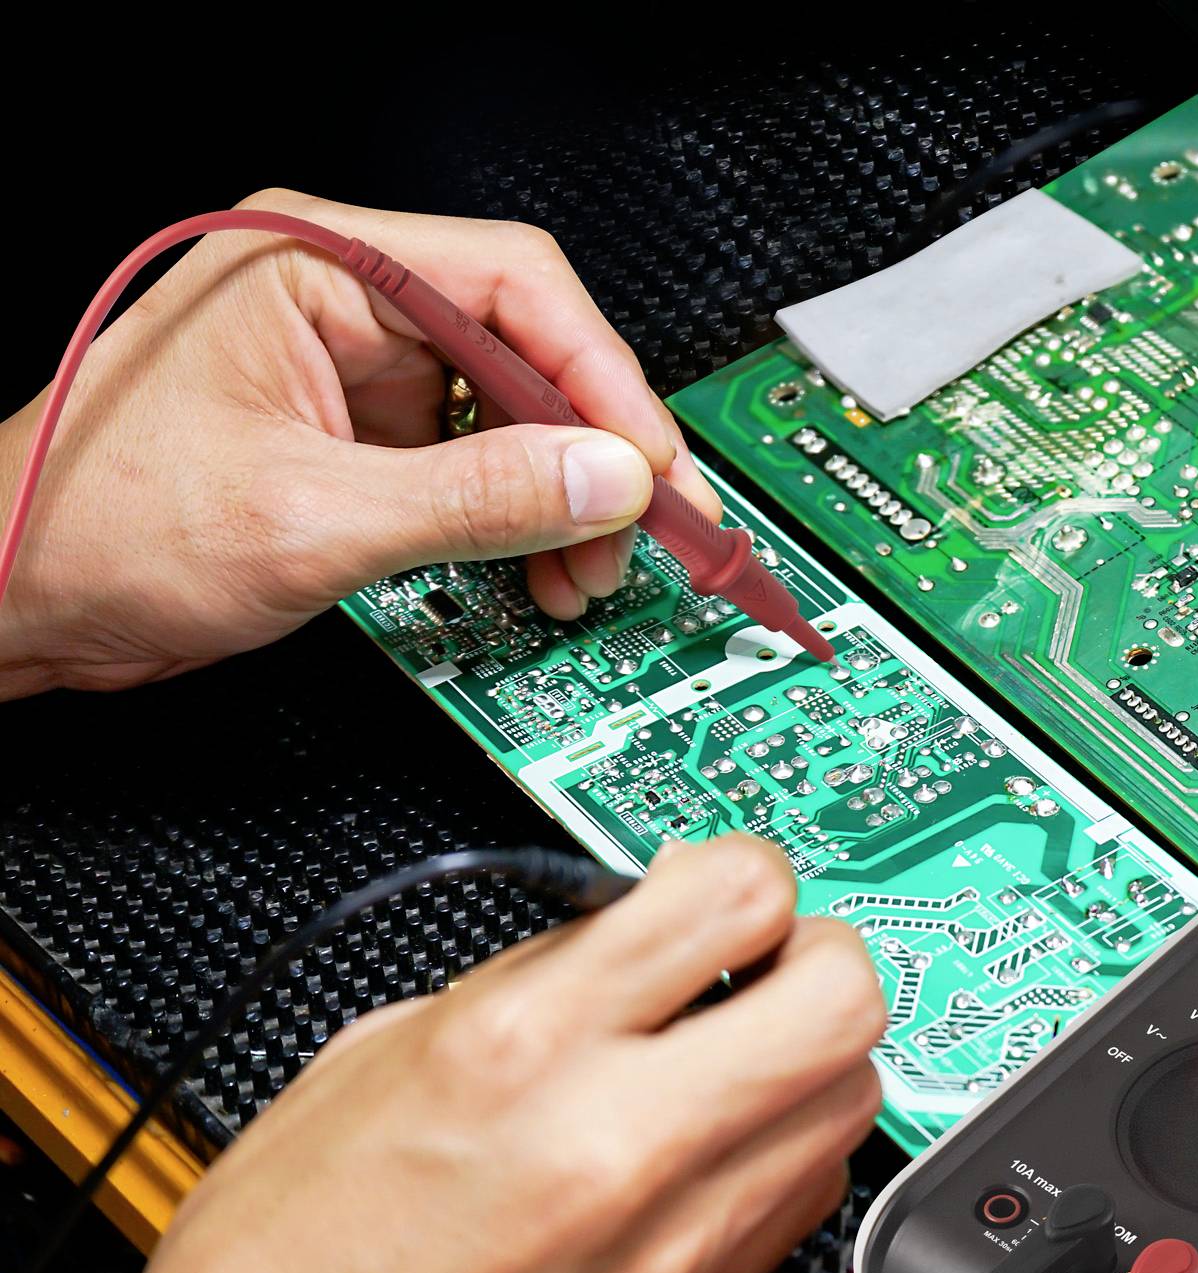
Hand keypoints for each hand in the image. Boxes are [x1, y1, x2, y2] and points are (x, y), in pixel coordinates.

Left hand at [0, 187, 724, 697]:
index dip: (601, 378)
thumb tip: (604, 478)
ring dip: (562, 498)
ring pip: (512, 412)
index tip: (648, 465)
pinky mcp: (357, 434)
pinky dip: (516, 520)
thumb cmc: (97, 527)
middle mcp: (337, 298)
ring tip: (582, 572)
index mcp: (312, 262)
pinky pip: (473, 461)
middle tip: (636, 531)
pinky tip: (540, 570)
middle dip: (589, 453)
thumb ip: (477, 496)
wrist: (14, 600)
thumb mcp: (312, 519)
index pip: (513, 283)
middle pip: (527, 348)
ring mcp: (349, 367)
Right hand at [0, 836, 885, 1272]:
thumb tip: (641, 923)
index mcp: (517, 1050)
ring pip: (853, 1098)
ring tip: (732, 1060)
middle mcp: (618, 1142)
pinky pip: (812, 1193)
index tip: (720, 891)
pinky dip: (787, 1149)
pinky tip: (713, 1148)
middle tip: (762, 967)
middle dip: (816, 958)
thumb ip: (533, 980)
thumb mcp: (373, 1062)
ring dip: (811, 1057)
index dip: (744, 875)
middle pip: (846, 998)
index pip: (736, 895)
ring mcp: (677, 1241)